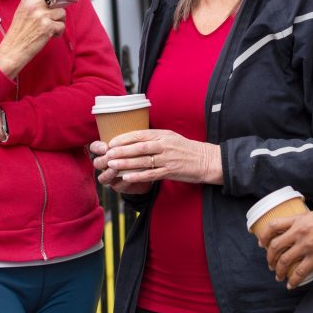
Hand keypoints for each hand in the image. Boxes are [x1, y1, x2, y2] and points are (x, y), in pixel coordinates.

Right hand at [0, 0, 78, 77]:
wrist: (13, 50)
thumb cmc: (19, 32)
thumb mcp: (23, 11)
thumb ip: (37, 2)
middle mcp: (34, 5)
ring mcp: (41, 16)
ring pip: (62, 13)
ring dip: (59, 21)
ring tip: (48, 29)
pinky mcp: (48, 27)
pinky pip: (61, 26)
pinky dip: (58, 32)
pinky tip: (48, 36)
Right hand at [90, 140, 152, 194]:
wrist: (149, 170)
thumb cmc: (139, 152)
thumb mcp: (133, 142)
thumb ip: (129, 137)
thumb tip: (132, 122)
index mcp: (106, 152)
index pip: (94, 147)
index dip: (97, 147)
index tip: (106, 147)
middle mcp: (105, 165)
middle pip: (97, 163)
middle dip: (103, 160)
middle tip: (111, 158)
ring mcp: (111, 177)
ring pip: (102, 177)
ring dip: (109, 173)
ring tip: (116, 169)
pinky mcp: (119, 187)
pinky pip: (117, 186)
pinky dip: (123, 181)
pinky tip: (128, 178)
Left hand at [104, 129, 222, 184]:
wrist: (205, 160)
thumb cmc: (185, 148)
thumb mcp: (170, 137)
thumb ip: (154, 137)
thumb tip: (134, 138)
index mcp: (163, 135)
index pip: (140, 134)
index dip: (124, 138)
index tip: (111, 142)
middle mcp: (164, 145)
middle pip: (139, 147)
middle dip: (121, 150)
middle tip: (107, 154)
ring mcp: (167, 159)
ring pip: (142, 161)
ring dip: (126, 163)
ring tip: (112, 165)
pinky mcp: (170, 172)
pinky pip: (151, 174)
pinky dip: (138, 176)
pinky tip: (126, 178)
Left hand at [259, 209, 312, 288]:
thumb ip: (302, 222)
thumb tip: (294, 229)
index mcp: (298, 220)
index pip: (273, 226)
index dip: (264, 236)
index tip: (262, 244)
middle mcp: (299, 232)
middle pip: (275, 246)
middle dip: (269, 257)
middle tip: (270, 264)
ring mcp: (307, 246)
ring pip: (284, 261)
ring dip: (278, 270)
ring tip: (278, 276)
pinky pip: (300, 272)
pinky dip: (293, 280)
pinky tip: (291, 285)